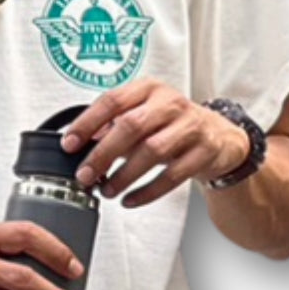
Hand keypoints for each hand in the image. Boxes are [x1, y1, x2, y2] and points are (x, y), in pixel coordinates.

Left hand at [60, 79, 249, 207]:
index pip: (112, 101)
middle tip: (85, 175)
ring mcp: (191, 126)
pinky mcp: (205, 151)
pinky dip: (147, 191)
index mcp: (148, 89)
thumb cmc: (172, 125)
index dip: (87, 123)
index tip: (69, 144)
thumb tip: (79, 147)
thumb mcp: (142, 116)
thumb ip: (111, 128)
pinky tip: (130, 199)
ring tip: (107, 190)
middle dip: (103, 154)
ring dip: (124, 175)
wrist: (219, 136)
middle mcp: (170, 103)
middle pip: (131, 126)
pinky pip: (172, 176)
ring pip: (152, 151)